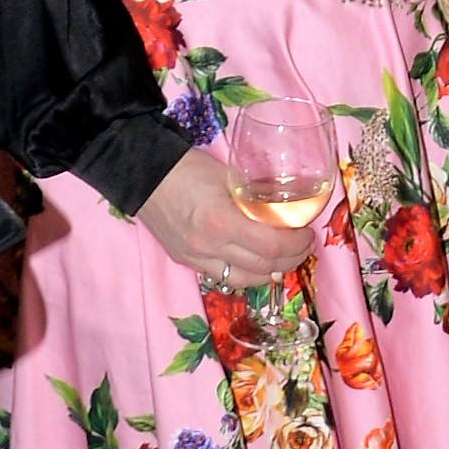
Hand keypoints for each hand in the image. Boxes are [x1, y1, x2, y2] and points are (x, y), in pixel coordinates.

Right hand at [136, 148, 316, 288]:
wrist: (141, 174)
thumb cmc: (187, 168)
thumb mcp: (230, 177)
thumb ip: (256, 197)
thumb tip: (289, 207)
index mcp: (221, 222)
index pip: (272, 246)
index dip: (297, 244)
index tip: (307, 233)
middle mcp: (208, 248)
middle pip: (263, 268)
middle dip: (291, 258)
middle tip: (303, 244)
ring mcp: (195, 259)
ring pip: (245, 280)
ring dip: (271, 271)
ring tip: (284, 256)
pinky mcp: (186, 262)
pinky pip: (225, 277)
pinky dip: (247, 273)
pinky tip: (257, 261)